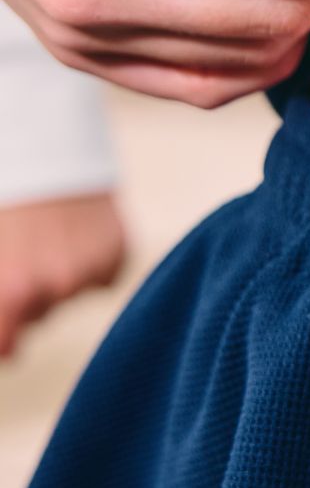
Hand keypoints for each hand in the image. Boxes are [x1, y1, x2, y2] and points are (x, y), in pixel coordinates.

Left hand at [0, 190, 124, 355]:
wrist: (43, 141)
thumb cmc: (6, 197)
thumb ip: (2, 294)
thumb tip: (8, 346)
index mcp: (14, 289)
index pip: (6, 344)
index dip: (4, 338)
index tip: (5, 333)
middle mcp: (58, 286)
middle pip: (39, 314)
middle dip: (28, 294)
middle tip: (20, 252)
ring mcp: (92, 269)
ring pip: (70, 291)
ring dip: (59, 273)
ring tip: (47, 232)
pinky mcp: (119, 253)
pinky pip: (101, 273)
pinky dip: (90, 259)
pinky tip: (75, 231)